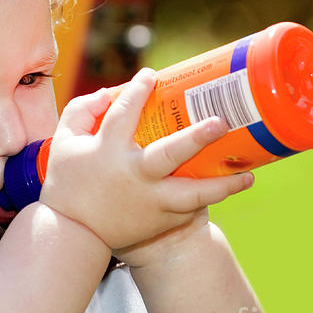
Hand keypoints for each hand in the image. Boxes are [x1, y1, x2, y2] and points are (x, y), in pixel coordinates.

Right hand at [38, 68, 253, 253]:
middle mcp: (133, 177)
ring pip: (193, 194)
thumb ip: (81, 112)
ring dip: (223, 185)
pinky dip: (211, 198)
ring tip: (248, 175)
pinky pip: (191, 209)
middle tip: (221, 122)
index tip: (150, 76)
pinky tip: (232, 186)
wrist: (74, 235)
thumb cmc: (68, 184)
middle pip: (169, 154)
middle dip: (197, 138)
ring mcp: (149, 202)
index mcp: (106, 152)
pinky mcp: (159, 221)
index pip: (124, 114)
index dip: (138, 90)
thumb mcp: (63, 143)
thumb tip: (107, 94)